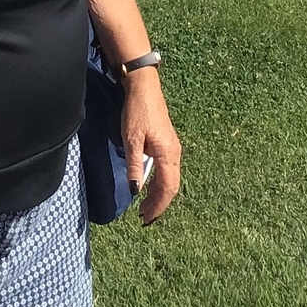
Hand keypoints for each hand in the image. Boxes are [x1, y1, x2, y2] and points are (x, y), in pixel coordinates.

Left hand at [122, 69, 181, 222]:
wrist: (144, 88)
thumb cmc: (137, 111)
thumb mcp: (131, 139)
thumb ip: (134, 165)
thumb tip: (136, 191)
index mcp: (168, 153)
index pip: (167, 188)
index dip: (158, 206)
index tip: (146, 219)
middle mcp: (175, 153)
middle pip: (171, 186)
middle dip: (159, 204)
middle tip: (144, 217)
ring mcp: (173, 148)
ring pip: (171, 179)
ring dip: (159, 195)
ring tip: (145, 207)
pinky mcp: (168, 144)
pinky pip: (168, 170)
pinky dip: (160, 183)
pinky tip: (149, 187)